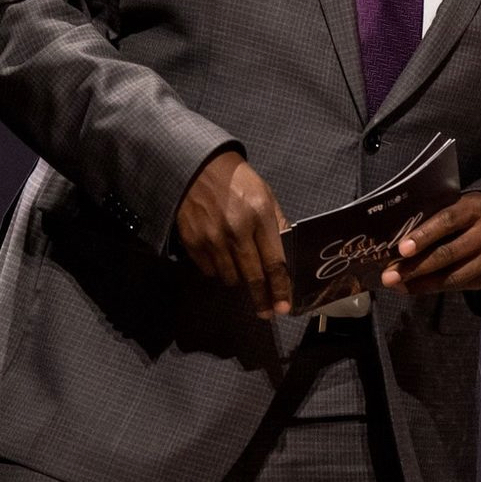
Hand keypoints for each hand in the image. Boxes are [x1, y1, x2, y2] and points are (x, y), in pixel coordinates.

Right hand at [175, 150, 291, 318]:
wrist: (199, 168)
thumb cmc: (239, 182)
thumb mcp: (266, 196)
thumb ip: (277, 225)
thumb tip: (286, 254)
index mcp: (260, 215)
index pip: (274, 261)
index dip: (280, 287)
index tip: (284, 307)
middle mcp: (237, 230)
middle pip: (253, 276)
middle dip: (262, 298)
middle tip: (267, 313)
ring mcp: (213, 238)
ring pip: (230, 277)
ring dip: (239, 279)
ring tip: (242, 267)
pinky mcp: (193, 243)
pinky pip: (209, 271)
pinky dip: (218, 270)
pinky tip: (221, 256)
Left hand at [379, 192, 480, 294]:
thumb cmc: (476, 214)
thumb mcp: (464, 205)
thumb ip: (439, 217)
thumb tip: (401, 237)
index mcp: (477, 208)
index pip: (448, 221)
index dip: (424, 235)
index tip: (402, 249)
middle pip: (448, 253)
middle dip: (415, 267)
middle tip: (389, 275)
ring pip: (453, 276)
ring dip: (421, 283)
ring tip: (398, 286)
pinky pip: (459, 286)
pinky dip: (435, 288)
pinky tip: (417, 287)